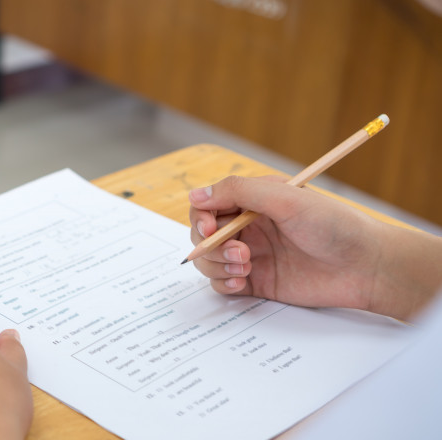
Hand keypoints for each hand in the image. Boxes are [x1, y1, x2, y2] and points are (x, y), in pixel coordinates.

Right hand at [188, 176, 441, 320]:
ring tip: (244, 267)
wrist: (366, 266)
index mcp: (253, 201)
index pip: (209, 206)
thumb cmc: (334, 226)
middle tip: (238, 252)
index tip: (210, 228)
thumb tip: (195, 195)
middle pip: (204, 235)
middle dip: (211, 245)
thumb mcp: (285, 198)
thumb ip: (238, 192)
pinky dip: (224, 284)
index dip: (201, 218)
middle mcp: (249, 227)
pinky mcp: (257, 282)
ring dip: (217, 265)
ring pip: (209, 261)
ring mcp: (251, 255)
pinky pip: (222, 284)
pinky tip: (242, 282)